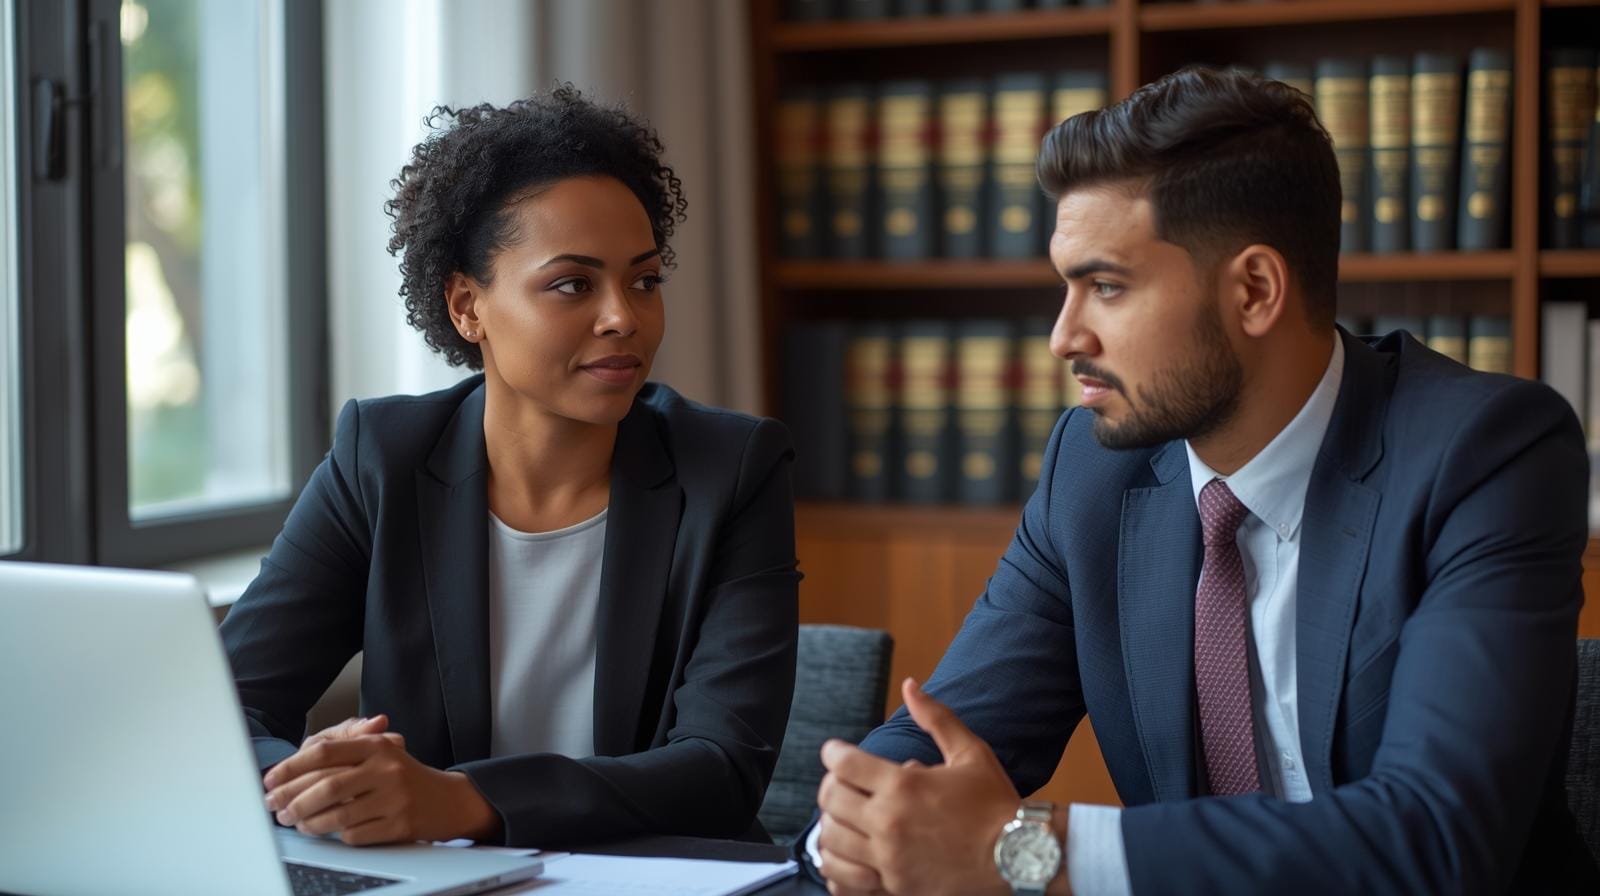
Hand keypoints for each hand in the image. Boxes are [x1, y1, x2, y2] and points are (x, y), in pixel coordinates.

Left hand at [259, 715, 403, 832]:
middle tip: (276, 809)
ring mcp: (395, 798)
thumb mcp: (379, 750)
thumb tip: (301, 755)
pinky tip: (330, 832)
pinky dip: (337, 836)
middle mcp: (387, 769)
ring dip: (309, 823)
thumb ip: (344, 744)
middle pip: (327, 785)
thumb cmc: (403, 776)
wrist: (448, 800)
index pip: (325, 752)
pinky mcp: (400, 825)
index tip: (271, 781)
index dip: (292, 767)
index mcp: (376, 746)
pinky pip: (355, 834)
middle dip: (293, 800)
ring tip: (297, 823)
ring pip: (338, 815)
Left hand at [815, 678, 1021, 895]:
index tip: (836, 753)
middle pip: (831, 799)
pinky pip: (844, 880)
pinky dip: (836, 865)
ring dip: (832, 823)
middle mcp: (890, 822)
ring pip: (832, 839)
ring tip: (845, 816)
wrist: (1020, 857)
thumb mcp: (970, 751)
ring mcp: (890, 859)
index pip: (843, 764)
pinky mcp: (895, 887)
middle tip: (842, 783)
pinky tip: (846, 853)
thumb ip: (935, 717)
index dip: (834, 753)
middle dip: (832, 785)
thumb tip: (909, 685)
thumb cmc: (996, 804)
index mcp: (904, 785)